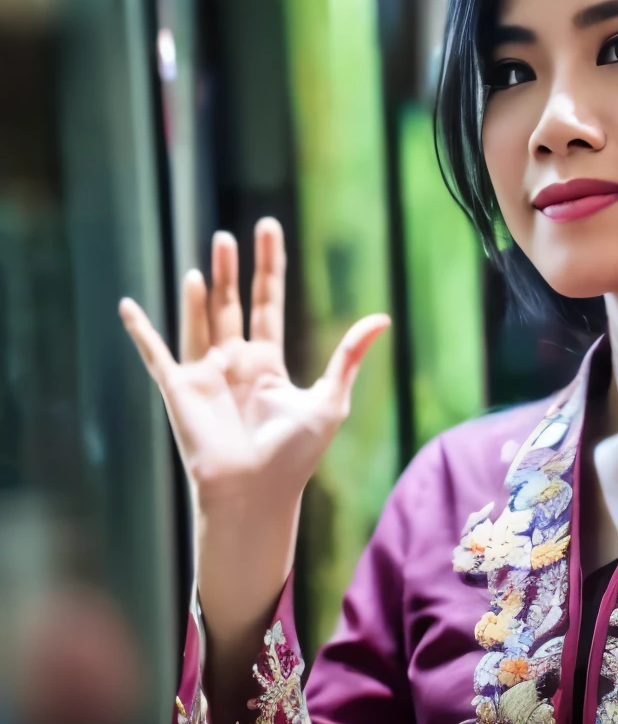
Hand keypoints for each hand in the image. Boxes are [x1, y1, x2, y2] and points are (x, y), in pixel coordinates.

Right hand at [119, 218, 389, 633]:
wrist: (256, 495)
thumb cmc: (294, 456)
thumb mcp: (330, 399)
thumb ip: (348, 355)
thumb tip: (383, 317)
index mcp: (267, 362)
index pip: (267, 301)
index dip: (268, 266)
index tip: (268, 229)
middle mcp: (234, 362)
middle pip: (232, 303)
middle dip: (233, 269)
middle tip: (233, 234)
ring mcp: (205, 374)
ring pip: (200, 319)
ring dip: (200, 290)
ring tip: (208, 256)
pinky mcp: (178, 389)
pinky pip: (156, 353)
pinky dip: (141, 330)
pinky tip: (128, 306)